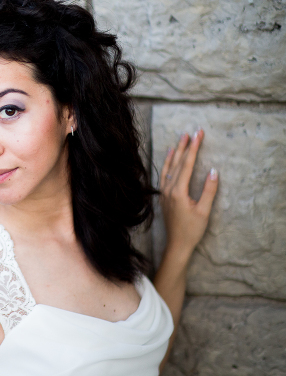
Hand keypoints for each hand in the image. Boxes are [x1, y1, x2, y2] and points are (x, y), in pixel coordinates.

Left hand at [159, 129, 218, 260]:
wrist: (177, 244)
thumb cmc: (192, 229)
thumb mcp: (204, 211)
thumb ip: (208, 190)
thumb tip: (213, 171)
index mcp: (178, 191)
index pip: (187, 164)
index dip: (194, 148)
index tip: (198, 134)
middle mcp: (168, 189)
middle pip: (177, 163)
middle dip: (186, 146)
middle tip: (192, 132)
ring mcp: (163, 192)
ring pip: (169, 167)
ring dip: (176, 153)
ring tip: (181, 140)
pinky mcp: (163, 196)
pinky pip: (164, 175)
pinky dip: (168, 164)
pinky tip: (170, 157)